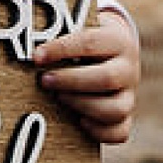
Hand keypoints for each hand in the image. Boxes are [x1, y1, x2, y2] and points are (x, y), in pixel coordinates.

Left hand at [35, 6, 139, 145]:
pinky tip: (79, 121)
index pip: (91, 43)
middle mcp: (129, 69)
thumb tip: (32, 53)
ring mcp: (130, 96)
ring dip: (82, 105)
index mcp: (118, 41)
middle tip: (44, 81)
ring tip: (59, 98)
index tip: (37, 57)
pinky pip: (119, 132)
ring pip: (115, 109)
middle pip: (106, 78)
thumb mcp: (80, 30)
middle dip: (70, 81)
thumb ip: (61, 37)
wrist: (115, 52)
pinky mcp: (127, 118)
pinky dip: (98, 132)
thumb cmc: (87, 43)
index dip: (61, 50)